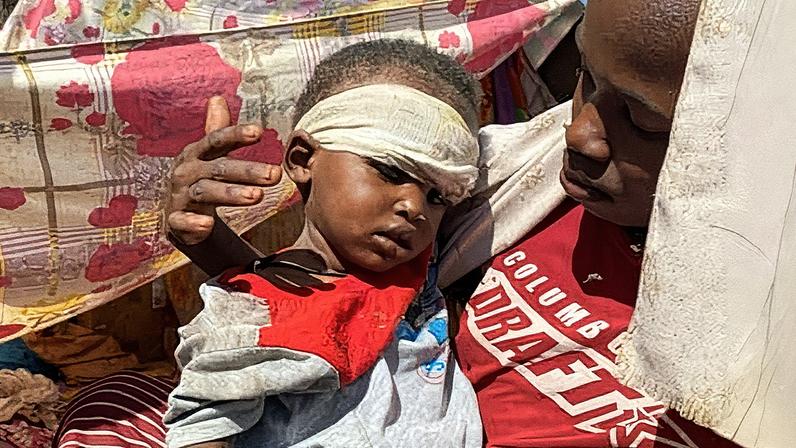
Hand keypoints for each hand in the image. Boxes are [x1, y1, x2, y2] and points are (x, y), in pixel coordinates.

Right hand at [167, 96, 282, 244]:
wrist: (176, 214)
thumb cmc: (200, 178)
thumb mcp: (207, 155)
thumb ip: (216, 129)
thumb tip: (217, 98)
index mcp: (197, 153)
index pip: (217, 141)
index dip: (236, 135)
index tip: (259, 131)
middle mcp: (187, 171)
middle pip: (219, 168)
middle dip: (248, 171)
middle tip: (276, 175)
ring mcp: (180, 196)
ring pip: (205, 193)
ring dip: (231, 194)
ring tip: (258, 197)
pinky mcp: (175, 221)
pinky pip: (182, 221)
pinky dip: (193, 223)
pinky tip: (207, 224)